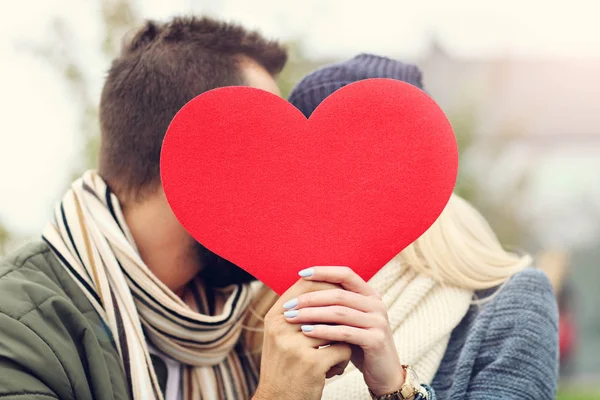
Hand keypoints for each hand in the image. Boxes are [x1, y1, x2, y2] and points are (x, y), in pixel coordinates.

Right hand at [254, 278, 351, 399]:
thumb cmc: (284, 367)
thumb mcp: (281, 336)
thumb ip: (297, 312)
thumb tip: (326, 283)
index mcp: (274, 317)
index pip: (306, 286)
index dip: (328, 286)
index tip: (341, 296)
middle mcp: (281, 327)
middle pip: (324, 305)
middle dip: (338, 317)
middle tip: (344, 327)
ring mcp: (296, 345)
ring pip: (337, 328)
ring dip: (341, 341)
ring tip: (335, 354)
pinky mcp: (312, 364)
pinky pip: (343, 349)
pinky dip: (343, 360)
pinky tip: (333, 371)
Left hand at [283, 266, 404, 395]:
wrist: (383, 374)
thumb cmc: (359, 345)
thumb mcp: (348, 321)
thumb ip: (334, 305)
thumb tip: (302, 288)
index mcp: (369, 294)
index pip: (346, 274)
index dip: (324, 271)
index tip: (301, 273)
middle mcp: (376, 304)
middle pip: (339, 294)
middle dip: (310, 298)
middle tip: (288, 305)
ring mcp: (378, 321)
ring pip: (340, 312)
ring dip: (312, 313)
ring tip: (291, 317)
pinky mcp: (376, 340)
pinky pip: (344, 332)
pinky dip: (323, 331)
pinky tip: (306, 332)